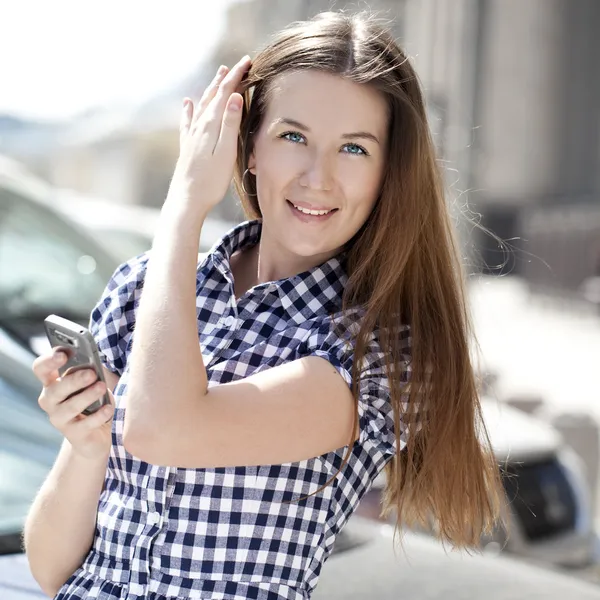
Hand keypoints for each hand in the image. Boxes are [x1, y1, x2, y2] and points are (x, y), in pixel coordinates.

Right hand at [33, 350, 114, 459]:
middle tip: (92, 373)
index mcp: (52, 383)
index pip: (41, 368)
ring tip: (101, 387)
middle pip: (56, 389)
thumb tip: (94, 365)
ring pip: (70, 407)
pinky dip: (99, 415)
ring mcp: (59, 419)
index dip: (49, 361)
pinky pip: (86, 424)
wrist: (96, 435)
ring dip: (87, 396)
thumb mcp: (91, 384)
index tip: (62, 354)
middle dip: (74, 380)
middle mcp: (50, 401)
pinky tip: (108, 408)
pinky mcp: (74, 434)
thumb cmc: (93, 401)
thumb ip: (90, 372)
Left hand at [166, 55, 251, 220]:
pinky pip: (189, 121)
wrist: (187, 199)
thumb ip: (230, 125)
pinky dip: (190, 109)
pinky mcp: (187, 146)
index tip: (247, 62)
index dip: (236, 76)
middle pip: (213, 96)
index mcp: (210, 125)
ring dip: (212, 89)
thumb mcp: (226, 153)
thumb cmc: (210, 181)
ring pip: (202, 105)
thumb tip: (235, 97)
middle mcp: (199, 126)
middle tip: (237, 65)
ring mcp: (191, 136)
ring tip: (218, 75)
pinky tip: (188, 104)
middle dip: (226, 79)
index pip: (225, 94)